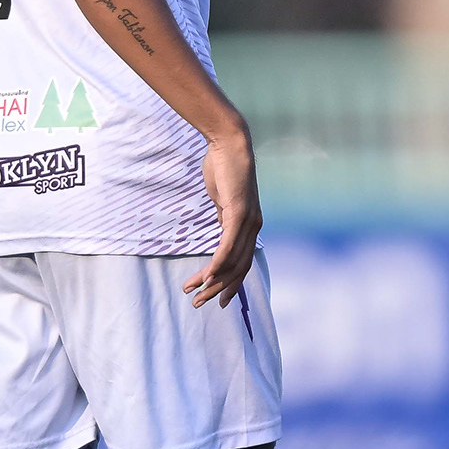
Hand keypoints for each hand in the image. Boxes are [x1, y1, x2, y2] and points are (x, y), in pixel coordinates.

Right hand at [184, 125, 262, 306]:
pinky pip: (228, 246)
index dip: (230, 284)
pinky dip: (218, 264)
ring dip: (212, 281)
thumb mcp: (223, 199)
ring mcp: (248, 221)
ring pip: (232, 262)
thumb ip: (224, 217)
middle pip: (238, 269)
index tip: (217, 299)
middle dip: (218, 290)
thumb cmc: (223, 169)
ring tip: (194, 293)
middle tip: (198, 303)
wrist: (230, 145)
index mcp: (250, 225)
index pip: (242, 263)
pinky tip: (207, 276)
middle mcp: (254, 227)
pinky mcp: (239, 213)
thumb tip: (220, 230)